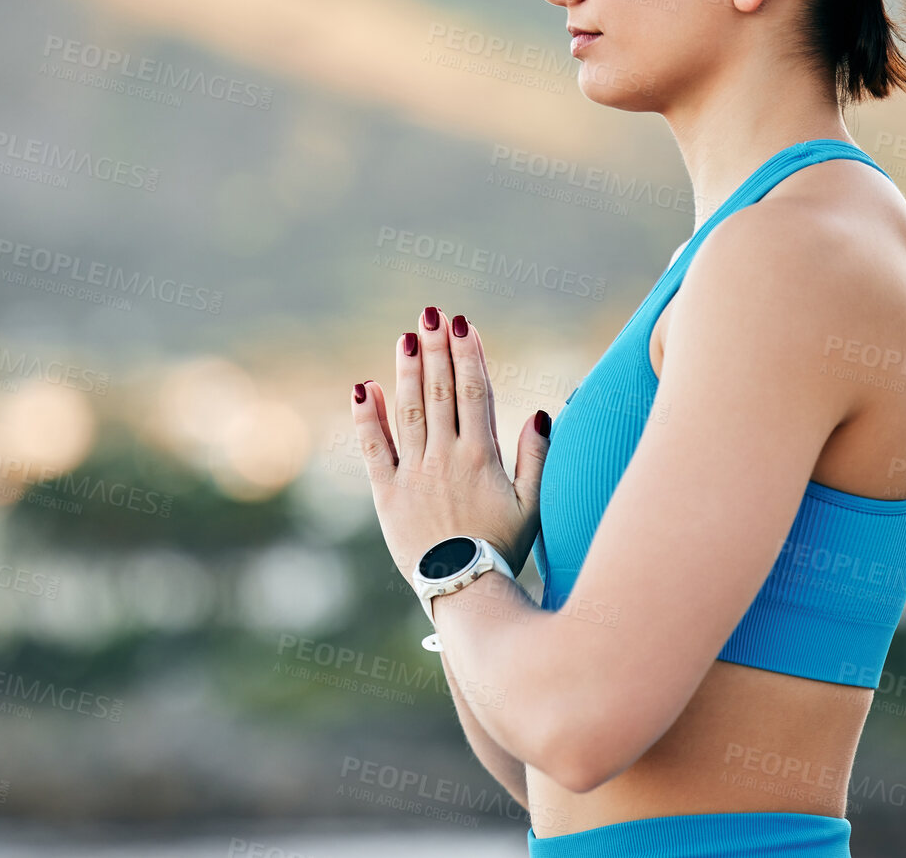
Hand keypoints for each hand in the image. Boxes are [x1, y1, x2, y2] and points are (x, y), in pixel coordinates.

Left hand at [352, 306, 550, 581]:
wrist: (463, 590)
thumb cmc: (503, 549)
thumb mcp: (533, 506)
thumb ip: (536, 458)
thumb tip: (542, 412)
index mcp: (481, 457)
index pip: (475, 393)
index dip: (468, 356)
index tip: (463, 325)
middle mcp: (446, 457)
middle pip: (440, 392)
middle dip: (436, 350)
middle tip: (431, 314)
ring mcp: (413, 473)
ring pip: (409, 411)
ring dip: (407, 371)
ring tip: (406, 337)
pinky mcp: (386, 493)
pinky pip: (373, 448)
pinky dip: (367, 417)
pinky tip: (364, 387)